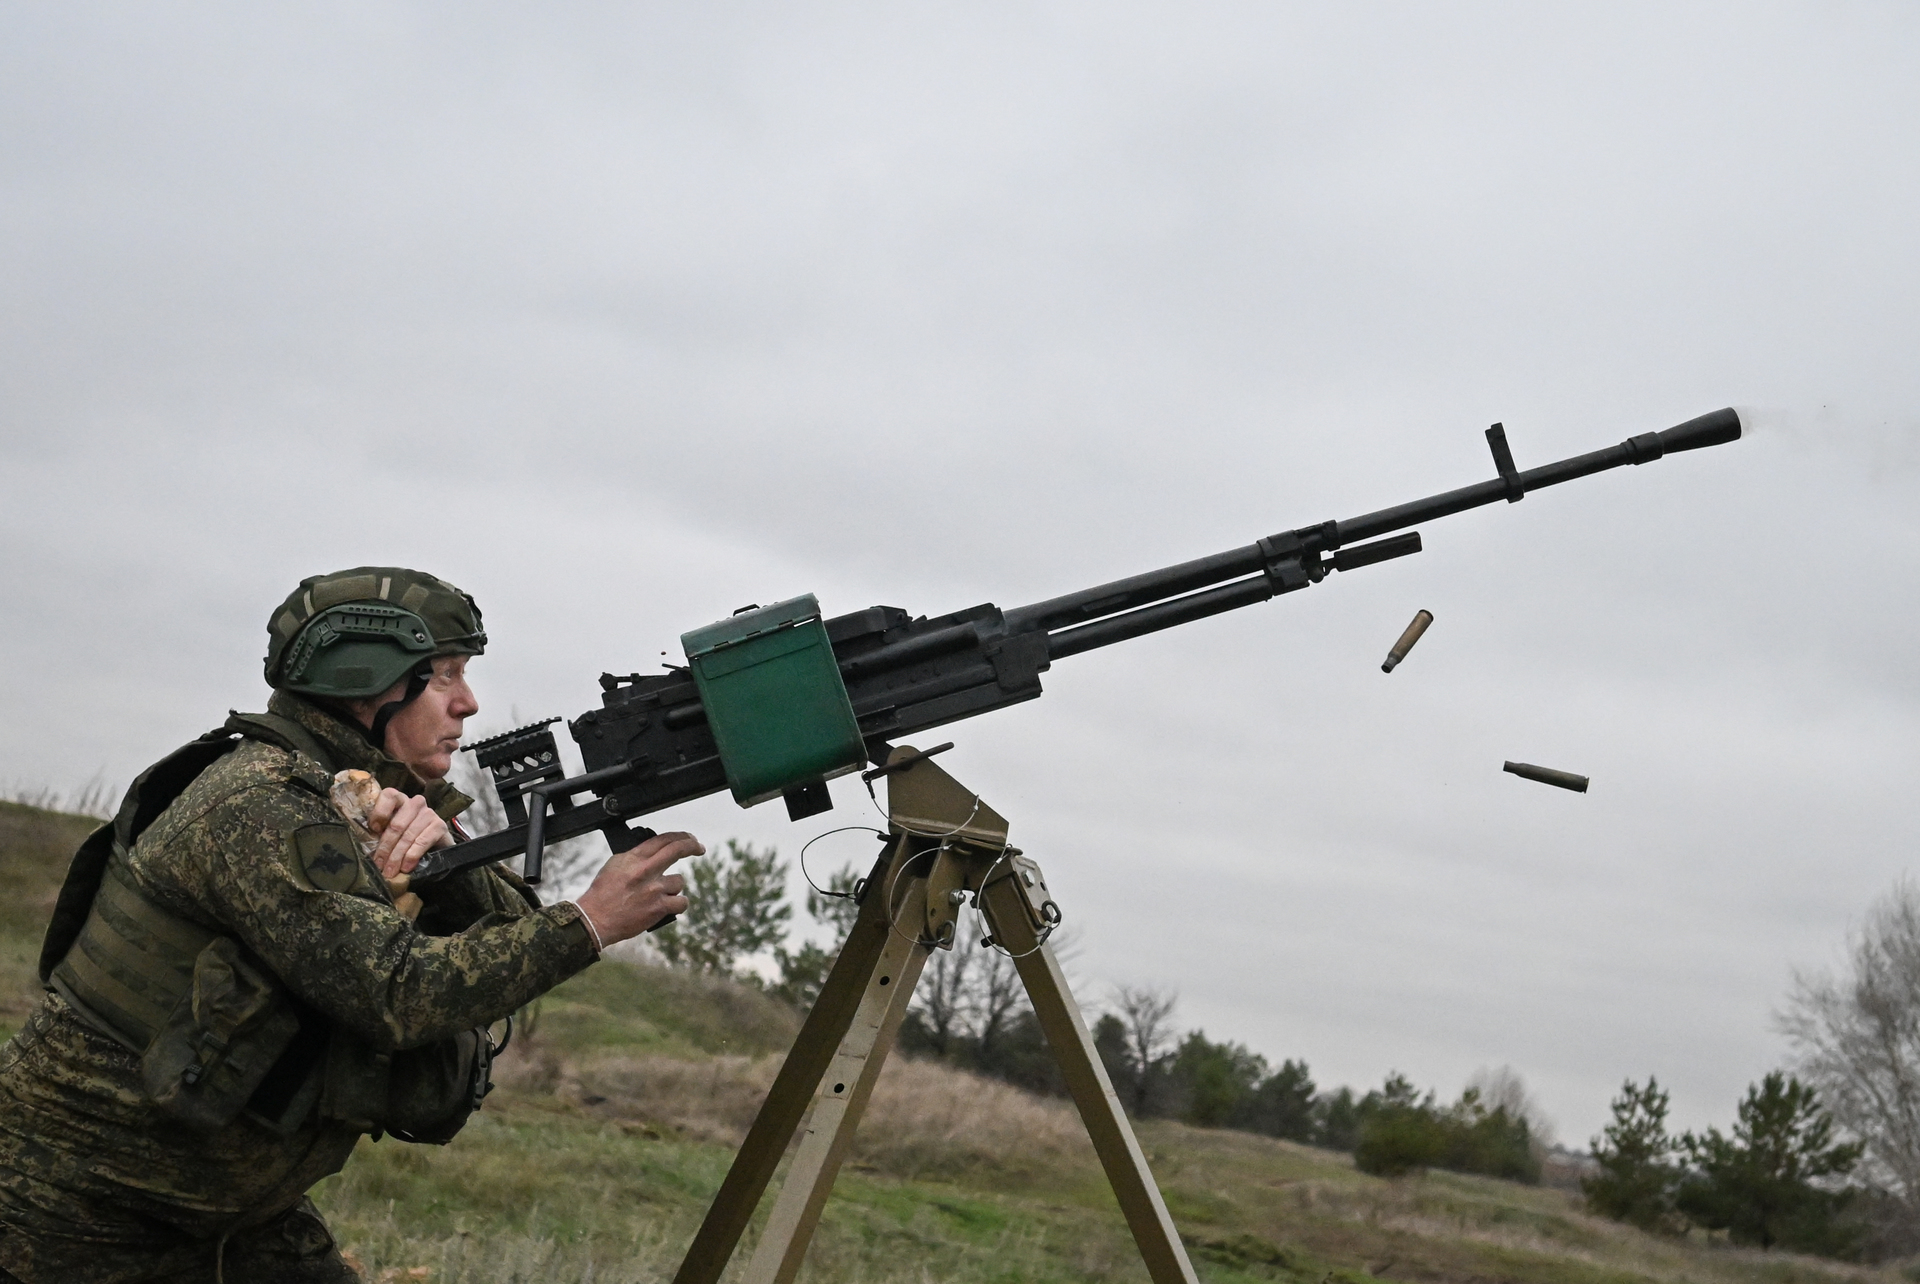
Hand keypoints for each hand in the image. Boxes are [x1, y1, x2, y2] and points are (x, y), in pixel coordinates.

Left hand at [365, 788, 451, 881]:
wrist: (435, 848)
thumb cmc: (406, 840)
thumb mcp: (391, 834)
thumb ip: (380, 833)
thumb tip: (366, 849)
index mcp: (400, 800)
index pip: (389, 795)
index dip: (379, 812)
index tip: (374, 831)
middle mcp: (415, 803)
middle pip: (396, 824)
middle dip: (386, 847)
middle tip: (380, 865)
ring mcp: (429, 813)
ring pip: (408, 836)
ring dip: (397, 856)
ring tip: (391, 871)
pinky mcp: (440, 826)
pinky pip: (422, 842)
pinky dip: (412, 856)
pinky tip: (406, 867)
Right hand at [575, 831, 700, 946]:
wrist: (595, 919)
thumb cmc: (603, 893)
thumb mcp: (615, 865)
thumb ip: (636, 857)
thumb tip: (655, 852)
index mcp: (633, 858)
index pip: (662, 839)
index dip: (680, 836)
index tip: (688, 838)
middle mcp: (645, 870)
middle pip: (677, 849)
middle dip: (692, 845)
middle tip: (699, 848)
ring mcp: (653, 889)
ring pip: (678, 881)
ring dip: (672, 888)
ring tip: (656, 896)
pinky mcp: (658, 908)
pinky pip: (681, 902)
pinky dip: (677, 904)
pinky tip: (667, 906)